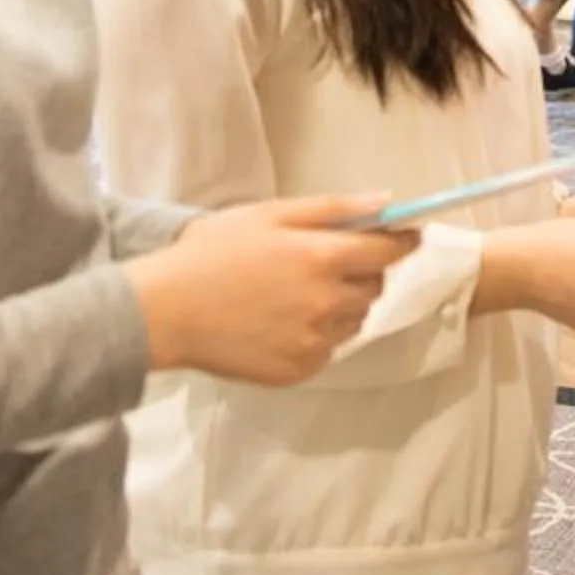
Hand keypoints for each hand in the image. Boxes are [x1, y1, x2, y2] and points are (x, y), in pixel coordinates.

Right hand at [127, 196, 415, 384]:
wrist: (165, 312)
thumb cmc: (212, 253)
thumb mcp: (269, 215)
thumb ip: (333, 209)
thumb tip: (387, 203)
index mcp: (322, 258)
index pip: (388, 251)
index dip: (402, 243)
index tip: (408, 238)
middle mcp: (327, 303)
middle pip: (375, 288)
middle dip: (365, 272)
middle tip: (330, 263)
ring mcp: (314, 342)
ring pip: (354, 320)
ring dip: (343, 304)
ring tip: (298, 293)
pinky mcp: (299, 370)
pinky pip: (328, 349)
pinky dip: (318, 334)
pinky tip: (282, 321)